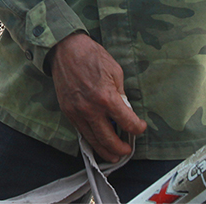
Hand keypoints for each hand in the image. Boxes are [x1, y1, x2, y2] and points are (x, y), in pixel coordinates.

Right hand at [48, 33, 146, 162]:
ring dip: (104, 150)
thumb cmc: (92, 56)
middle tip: (126, 150)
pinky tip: (97, 142)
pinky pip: (80, 131)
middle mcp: (91, 109)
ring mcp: (77, 112)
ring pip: (92, 139)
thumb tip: (125, 110)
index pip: (127, 123)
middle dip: (120, 148)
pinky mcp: (67, 111)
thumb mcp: (115, 71)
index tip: (140, 127)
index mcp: (106, 97)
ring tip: (113, 155)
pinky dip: (90, 139)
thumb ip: (121, 94)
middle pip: (108, 139)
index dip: (137, 128)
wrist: (65, 49)